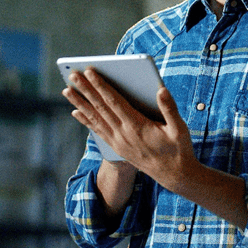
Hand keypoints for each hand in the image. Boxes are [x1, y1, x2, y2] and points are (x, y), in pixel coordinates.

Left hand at [63, 68, 198, 186]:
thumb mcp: (180, 129)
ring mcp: (118, 142)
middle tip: (73, 74)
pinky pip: (97, 131)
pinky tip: (76, 112)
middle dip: (86, 89)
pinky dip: (86, 120)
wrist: (174, 176)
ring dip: (80, 103)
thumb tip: (160, 90)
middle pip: (100, 107)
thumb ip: (170, 109)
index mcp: (137, 126)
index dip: (101, 85)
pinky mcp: (117, 147)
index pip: (114, 101)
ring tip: (67, 90)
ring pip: (95, 118)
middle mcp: (123, 134)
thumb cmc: (179, 149)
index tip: (90, 72)